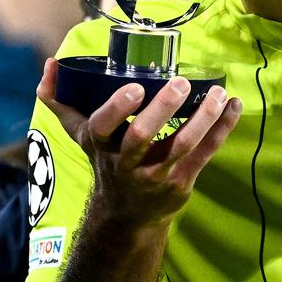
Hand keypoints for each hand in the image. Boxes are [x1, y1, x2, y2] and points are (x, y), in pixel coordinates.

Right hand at [35, 57, 240, 230]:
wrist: (127, 216)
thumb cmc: (106, 162)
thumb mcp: (80, 136)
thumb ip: (60, 101)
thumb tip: (48, 65)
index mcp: (102, 146)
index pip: (103, 127)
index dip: (118, 108)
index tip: (135, 87)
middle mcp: (127, 164)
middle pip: (143, 136)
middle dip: (163, 108)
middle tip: (181, 82)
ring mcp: (156, 175)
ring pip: (181, 145)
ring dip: (202, 118)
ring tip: (217, 92)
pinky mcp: (181, 182)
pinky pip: (205, 153)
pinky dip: (222, 129)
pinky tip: (233, 106)